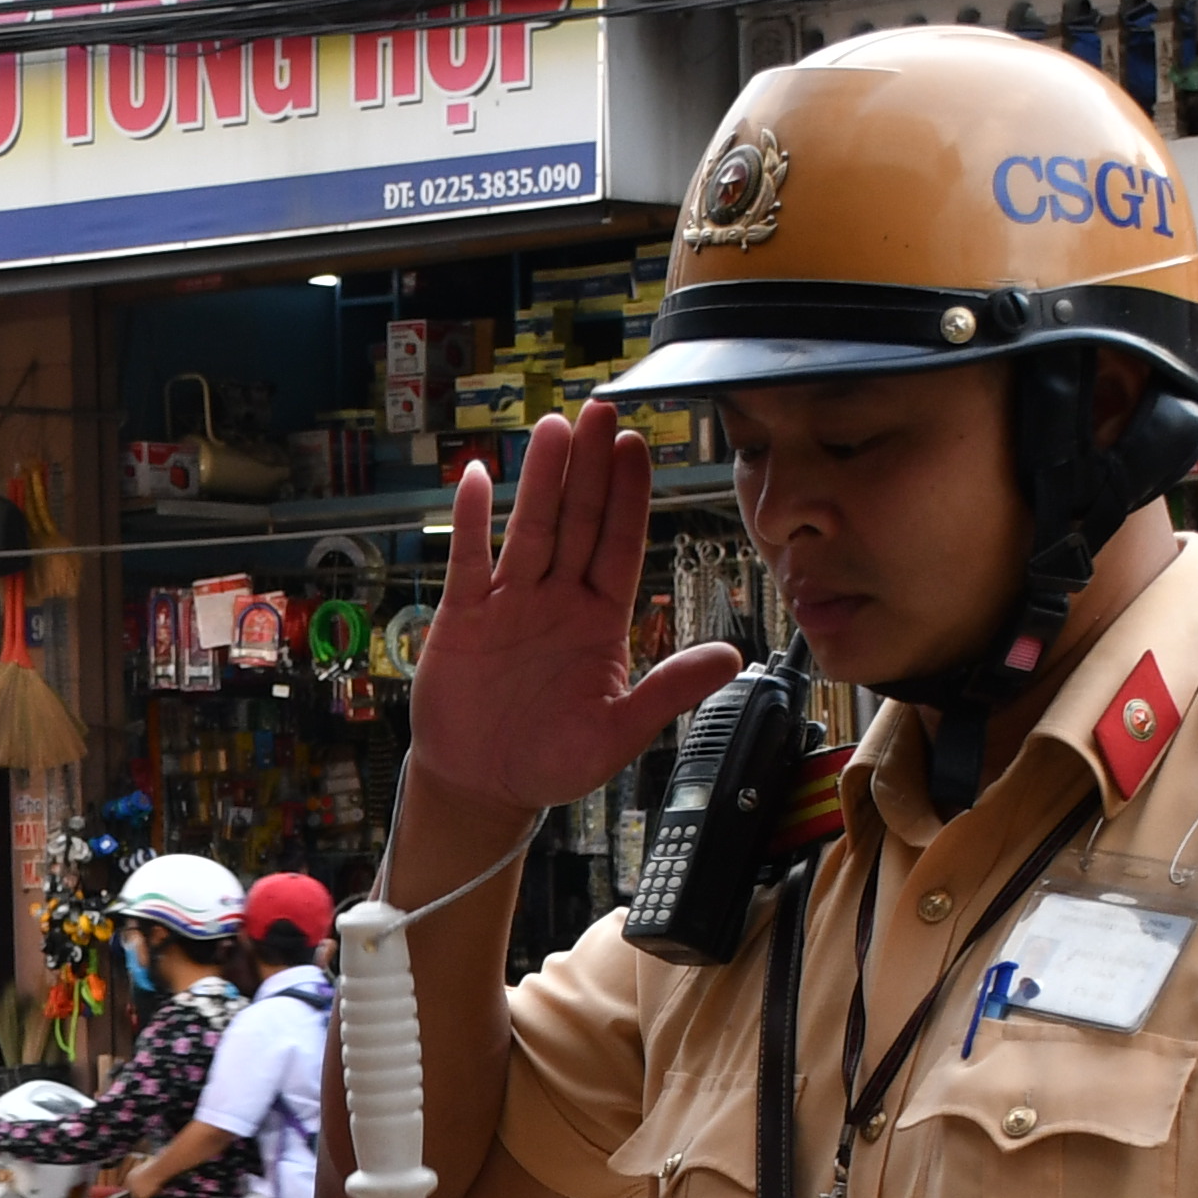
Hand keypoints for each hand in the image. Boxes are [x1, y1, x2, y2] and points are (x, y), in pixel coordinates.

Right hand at [399, 400, 739, 826]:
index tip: (637, 448)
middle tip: (601, 410)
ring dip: (541, 479)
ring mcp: (510, 602)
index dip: (627, 496)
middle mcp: (558, 600)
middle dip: (589, 467)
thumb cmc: (553, 762)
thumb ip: (670, 690)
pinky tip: (477, 476)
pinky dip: (471, 518)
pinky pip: (468, 558)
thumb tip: (734, 657)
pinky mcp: (463, 615)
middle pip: (578, 521)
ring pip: (530, 528)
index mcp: (601, 620)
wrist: (485, 787)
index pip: (619, 544)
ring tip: (553, 428)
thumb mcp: (620, 733)